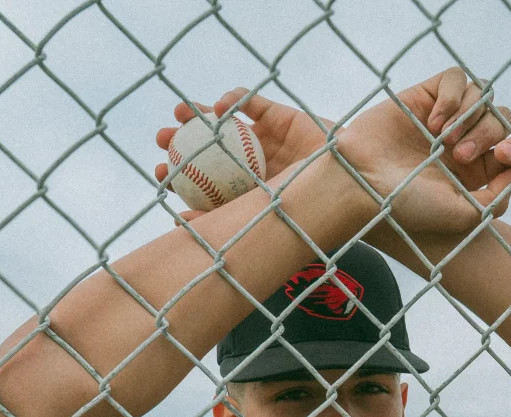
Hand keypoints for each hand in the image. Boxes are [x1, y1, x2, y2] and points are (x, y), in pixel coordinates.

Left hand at [155, 90, 334, 224]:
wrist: (349, 187)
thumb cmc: (309, 209)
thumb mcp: (259, 218)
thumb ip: (221, 220)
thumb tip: (177, 224)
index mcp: (245, 193)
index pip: (205, 184)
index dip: (181, 178)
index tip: (161, 174)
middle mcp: (252, 166)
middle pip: (210, 151)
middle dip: (182, 143)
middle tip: (162, 140)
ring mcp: (265, 140)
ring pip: (226, 124)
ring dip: (200, 115)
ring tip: (181, 112)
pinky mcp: (281, 116)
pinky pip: (252, 103)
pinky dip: (235, 99)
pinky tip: (221, 104)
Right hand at [334, 67, 510, 233]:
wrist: (363, 185)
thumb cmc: (408, 206)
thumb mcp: (461, 215)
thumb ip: (495, 200)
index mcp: (472, 174)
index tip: (502, 155)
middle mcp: (460, 144)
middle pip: (500, 119)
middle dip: (489, 133)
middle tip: (460, 154)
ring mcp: (443, 119)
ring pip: (482, 96)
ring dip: (471, 115)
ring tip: (444, 138)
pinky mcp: (425, 96)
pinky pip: (456, 78)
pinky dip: (453, 95)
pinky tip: (435, 121)